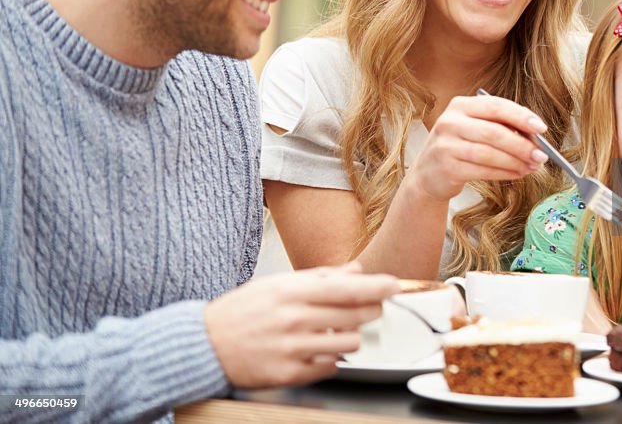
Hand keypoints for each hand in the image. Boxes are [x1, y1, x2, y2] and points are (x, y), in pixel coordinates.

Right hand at [204, 262, 398, 387]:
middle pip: (354, 315)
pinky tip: (320, 350)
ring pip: (348, 343)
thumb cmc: (242, 311)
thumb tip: (356, 270)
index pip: (346, 288)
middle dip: (371, 310)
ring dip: (351, 336)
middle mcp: (293, 320)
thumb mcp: (277, 284)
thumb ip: (320, 277)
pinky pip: (330, 367)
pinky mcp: (287, 375)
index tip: (395, 285)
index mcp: (291, 292)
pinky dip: (332, 358)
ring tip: (336, 331)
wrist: (203, 345)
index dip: (376, 287)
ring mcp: (291, 349)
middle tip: (370, 308)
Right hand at [406, 95, 548, 202]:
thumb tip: (535, 135)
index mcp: (460, 105)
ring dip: (516, 161)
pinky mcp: (447, 167)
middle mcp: (450, 121)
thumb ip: (500, 126)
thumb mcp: (474, 128)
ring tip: (532, 166)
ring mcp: (446, 145)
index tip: (541, 128)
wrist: (428, 174)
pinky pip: (483, 170)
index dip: (521, 116)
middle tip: (541, 155)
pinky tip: (517, 174)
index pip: (496, 106)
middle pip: (494, 131)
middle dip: (522, 144)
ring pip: (489, 153)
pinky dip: (505, 173)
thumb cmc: (459, 148)